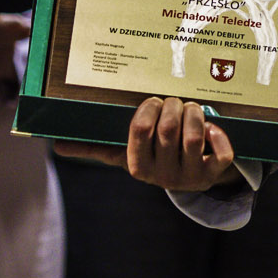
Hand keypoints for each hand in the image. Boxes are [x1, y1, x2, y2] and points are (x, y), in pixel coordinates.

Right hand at [54, 97, 239, 192]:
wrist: (190, 175)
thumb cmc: (153, 155)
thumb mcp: (124, 152)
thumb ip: (94, 147)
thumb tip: (56, 145)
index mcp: (138, 167)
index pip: (139, 130)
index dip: (148, 109)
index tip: (152, 100)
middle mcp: (162, 175)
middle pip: (167, 129)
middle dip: (171, 106)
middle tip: (173, 101)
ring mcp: (189, 176)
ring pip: (193, 137)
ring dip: (194, 114)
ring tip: (191, 107)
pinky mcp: (212, 175)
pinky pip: (222, 154)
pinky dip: (218, 135)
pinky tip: (212, 127)